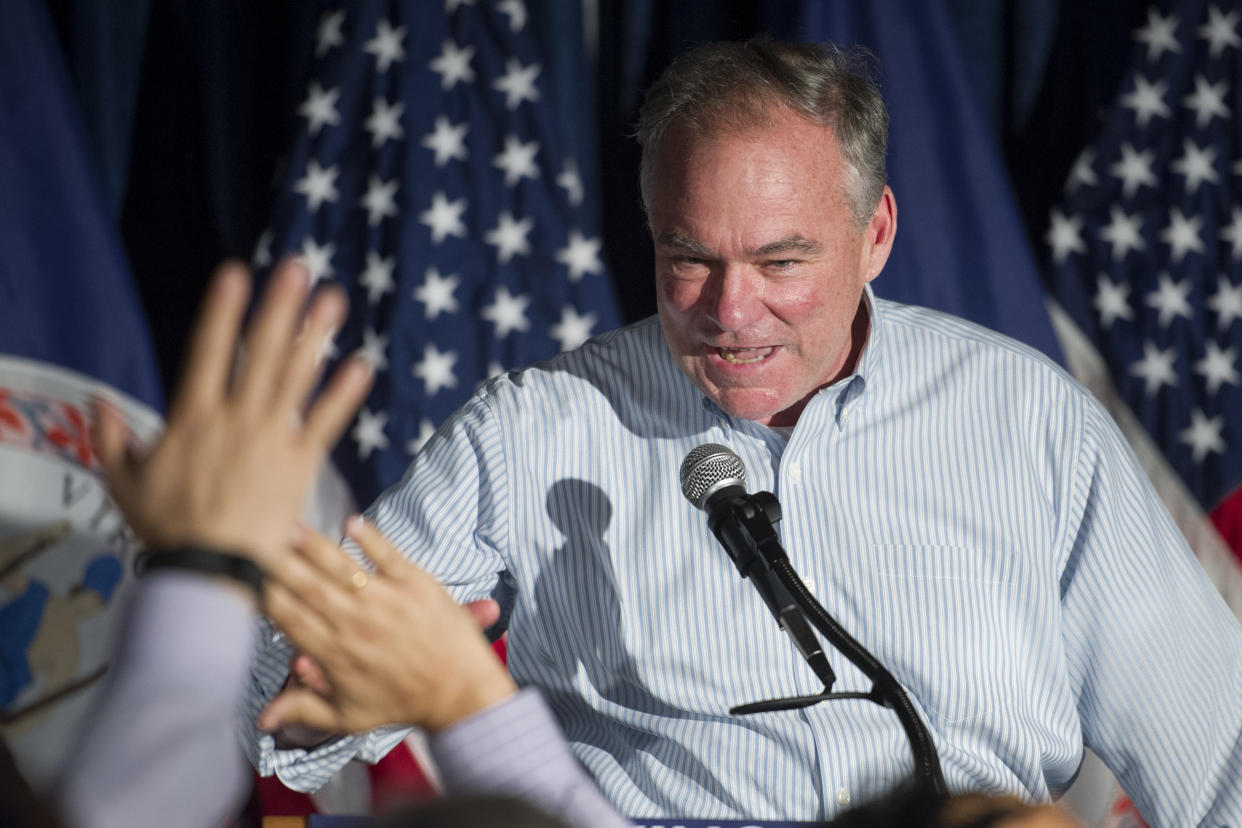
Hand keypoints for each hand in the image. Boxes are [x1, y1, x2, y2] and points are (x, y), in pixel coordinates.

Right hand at [92, 260, 372, 569]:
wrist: (208, 569)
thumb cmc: (166, 527)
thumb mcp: (124, 482)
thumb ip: (111, 438)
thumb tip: (98, 401)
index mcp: (192, 417)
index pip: (208, 350)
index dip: (223, 310)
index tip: (236, 273)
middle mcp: (236, 419)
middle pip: (261, 352)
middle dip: (279, 307)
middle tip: (298, 269)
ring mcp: (271, 439)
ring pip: (296, 377)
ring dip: (316, 336)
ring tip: (334, 300)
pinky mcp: (300, 465)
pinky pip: (326, 423)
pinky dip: (344, 394)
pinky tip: (362, 364)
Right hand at [259, 517, 515, 733]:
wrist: (459, 693)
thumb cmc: (402, 703)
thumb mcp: (350, 715)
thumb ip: (304, 709)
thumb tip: (262, 720)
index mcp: (334, 653)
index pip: (287, 617)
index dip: (263, 594)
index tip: (245, 575)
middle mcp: (355, 624)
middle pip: (307, 587)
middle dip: (278, 563)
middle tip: (258, 540)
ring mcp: (385, 601)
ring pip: (340, 568)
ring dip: (313, 546)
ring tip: (290, 527)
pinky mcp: (415, 584)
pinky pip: (387, 555)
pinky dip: (369, 538)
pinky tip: (351, 522)